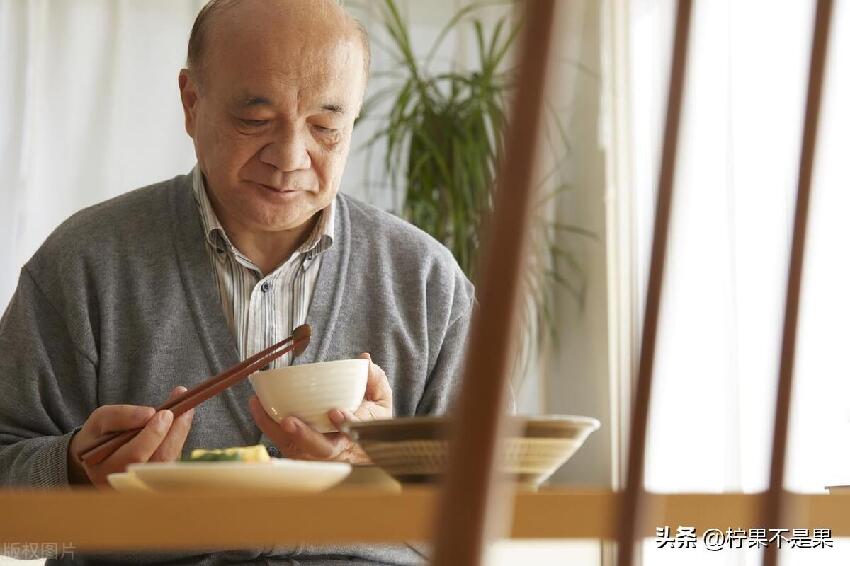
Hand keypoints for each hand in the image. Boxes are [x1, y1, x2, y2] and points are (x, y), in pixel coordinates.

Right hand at [67, 386, 195, 486]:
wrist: (99, 457)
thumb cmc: (99, 436)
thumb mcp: (101, 420)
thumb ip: (121, 416)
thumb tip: (150, 414)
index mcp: (104, 470)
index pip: (134, 455)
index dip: (153, 435)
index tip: (165, 413)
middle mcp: (125, 485)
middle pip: (159, 461)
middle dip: (174, 433)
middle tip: (183, 409)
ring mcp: (144, 486)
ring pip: (171, 463)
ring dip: (181, 435)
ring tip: (186, 411)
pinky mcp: (158, 483)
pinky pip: (174, 464)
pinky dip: (180, 442)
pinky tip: (182, 423)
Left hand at [249, 353, 392, 463]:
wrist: (365, 447)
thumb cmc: (371, 420)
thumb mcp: (382, 399)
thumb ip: (375, 379)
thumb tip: (363, 360)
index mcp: (359, 434)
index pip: (352, 432)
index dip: (344, 423)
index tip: (336, 412)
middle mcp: (337, 449)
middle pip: (320, 449)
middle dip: (304, 436)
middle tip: (289, 421)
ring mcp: (316, 454)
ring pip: (295, 448)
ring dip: (275, 429)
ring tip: (259, 405)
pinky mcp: (300, 453)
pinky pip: (282, 443)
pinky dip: (268, 426)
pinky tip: (258, 407)